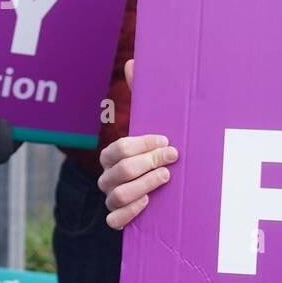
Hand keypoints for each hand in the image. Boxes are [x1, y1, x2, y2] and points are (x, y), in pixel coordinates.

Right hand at [98, 59, 177, 229]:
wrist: (168, 187)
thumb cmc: (158, 151)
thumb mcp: (152, 123)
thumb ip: (142, 96)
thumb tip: (132, 62)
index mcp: (113, 154)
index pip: (119, 148)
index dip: (143, 144)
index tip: (167, 140)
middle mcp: (108, 176)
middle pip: (118, 170)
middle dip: (149, 163)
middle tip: (173, 157)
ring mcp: (112, 197)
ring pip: (116, 194)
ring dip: (145, 185)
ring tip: (166, 178)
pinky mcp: (120, 218)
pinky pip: (114, 220)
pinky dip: (130, 212)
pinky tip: (148, 203)